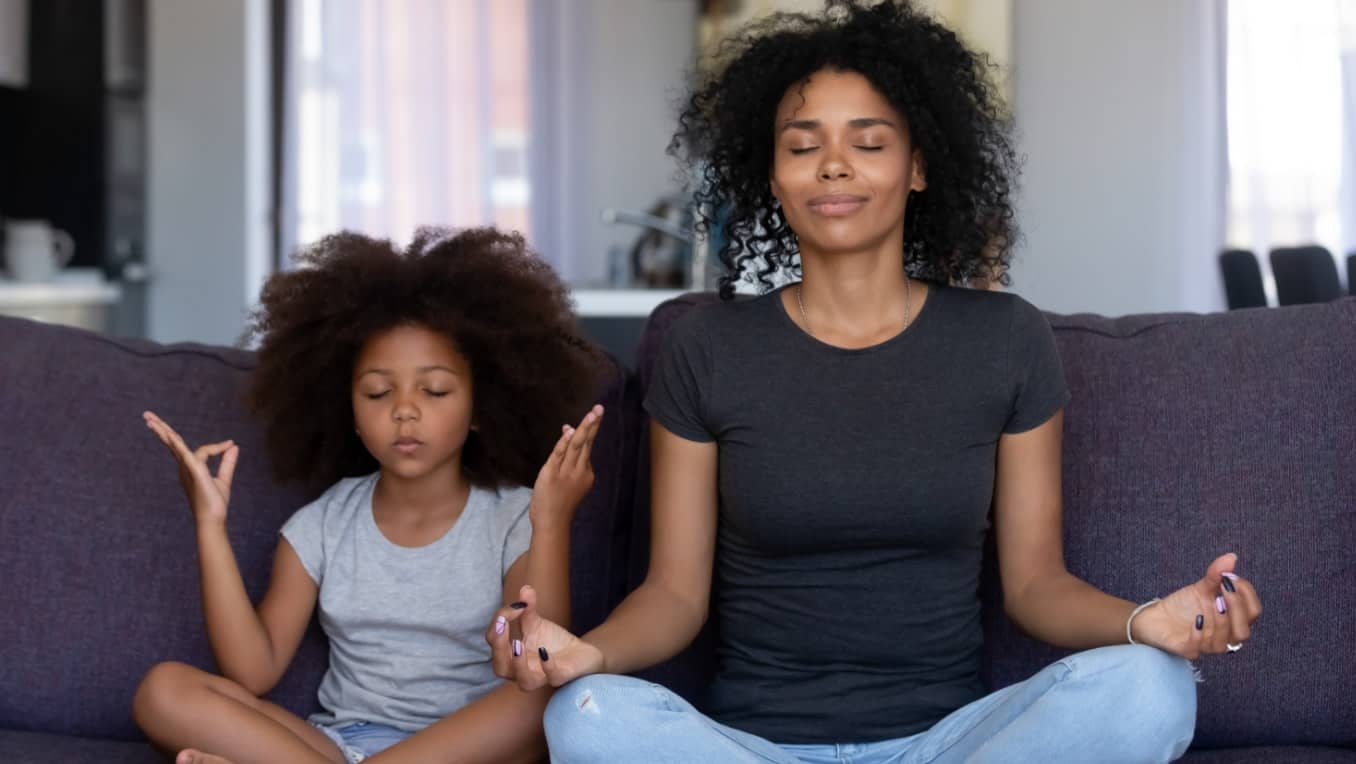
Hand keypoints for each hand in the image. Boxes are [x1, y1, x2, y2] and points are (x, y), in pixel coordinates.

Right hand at [143, 410, 237, 525]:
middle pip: (172, 443)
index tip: (231, 444)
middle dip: (161, 428)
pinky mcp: (194, 471)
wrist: (213, 520)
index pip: (203, 450)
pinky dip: (177, 444)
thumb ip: (227, 462)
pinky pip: (185, 454)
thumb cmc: (214, 503)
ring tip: (148, 418)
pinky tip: (170, 435)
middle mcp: (184, 467)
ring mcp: (187, 468)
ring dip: (162, 430)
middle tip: (147, 415)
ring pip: (174, 444)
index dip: (218, 447)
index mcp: (190, 468)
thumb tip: (234, 446)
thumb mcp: (223, 479)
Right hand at [486, 584, 604, 690]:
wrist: (580, 652)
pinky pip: (553, 678)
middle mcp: (522, 670)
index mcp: (510, 655)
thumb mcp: (536, 623)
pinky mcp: (561, 676)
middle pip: (500, 667)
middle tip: (502, 625)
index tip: (514, 606)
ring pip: (525, 682)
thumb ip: (527, 608)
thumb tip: (525, 589)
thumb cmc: (551, 641)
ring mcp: (541, 676)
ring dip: (518, 663)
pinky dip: (548, 666)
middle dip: (498, 646)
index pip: (494, 641)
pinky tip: (545, 652)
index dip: (498, 622)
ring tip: (517, 644)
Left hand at [529, 404, 603, 534]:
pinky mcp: (551, 474)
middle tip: (600, 409)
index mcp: (586, 473)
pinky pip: (560, 454)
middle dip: (593, 425)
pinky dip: (565, 442)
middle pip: (586, 443)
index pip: (586, 448)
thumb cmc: (558, 503)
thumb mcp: (566, 480)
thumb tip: (568, 431)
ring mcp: (566, 472)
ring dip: (584, 428)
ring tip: (593, 414)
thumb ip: (567, 456)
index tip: (591, 416)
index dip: (587, 430)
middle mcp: (579, 471)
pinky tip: (571, 430)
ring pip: (577, 446)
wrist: (552, 524)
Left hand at [1132, 553, 1262, 658]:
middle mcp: (1225, 635)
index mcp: (1233, 619)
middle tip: (1224, 589)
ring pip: (1225, 642)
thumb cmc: (1184, 604)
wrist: (1155, 617)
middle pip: (1244, 631)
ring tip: (1212, 602)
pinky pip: (1199, 648)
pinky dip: (1199, 633)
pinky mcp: (1188, 651)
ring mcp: (1207, 646)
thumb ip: (1217, 575)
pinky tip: (1196, 619)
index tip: (1231, 577)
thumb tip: (1231, 557)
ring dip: (1220, 621)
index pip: (1253, 612)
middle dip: (1236, 609)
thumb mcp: (1201, 587)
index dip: (1247, 595)